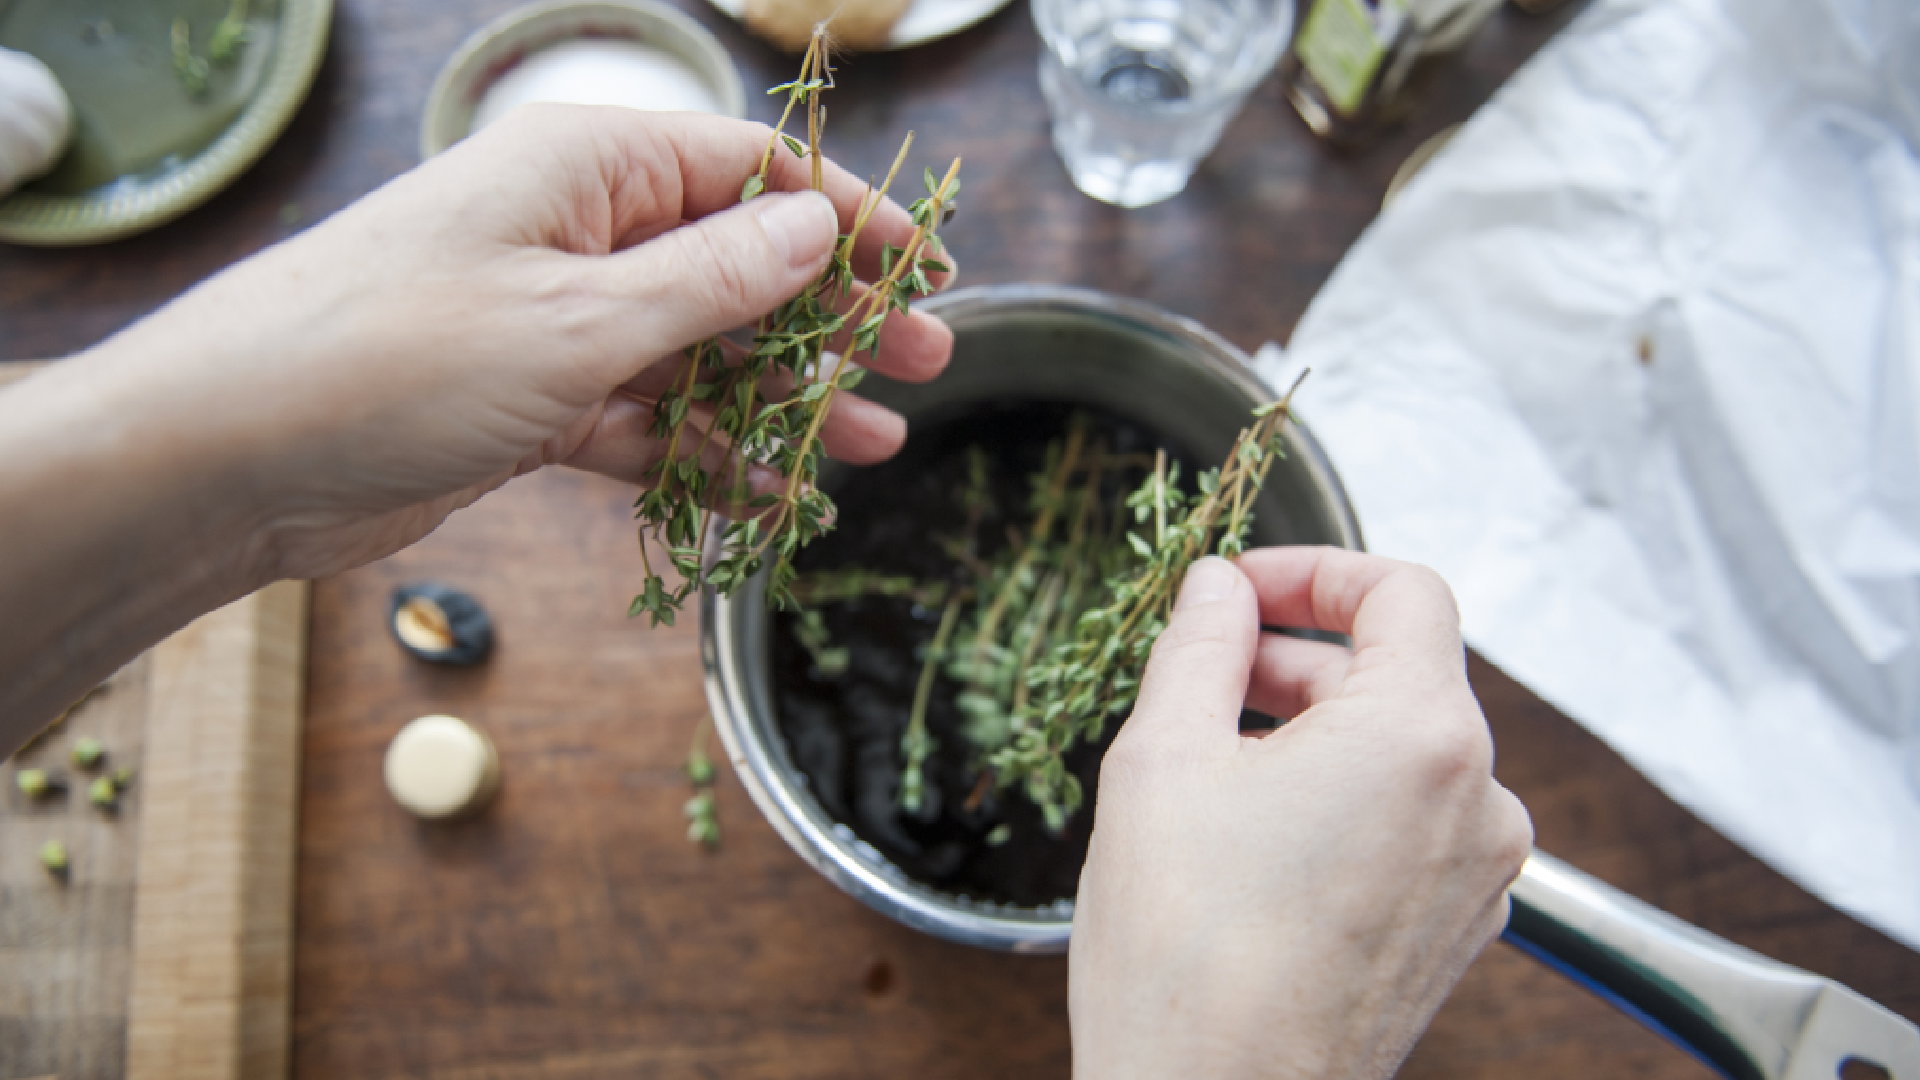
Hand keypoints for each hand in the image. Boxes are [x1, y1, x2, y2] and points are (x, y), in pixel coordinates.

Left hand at [86, 104, 954, 581]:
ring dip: (780, 398)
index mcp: (585, 168)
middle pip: (736, 262)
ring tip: (868, 445)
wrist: (226, 460)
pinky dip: (703, 456)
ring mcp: (551, 321)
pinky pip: (644, 421)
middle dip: (831, 316)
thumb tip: (817, 226)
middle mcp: (574, 233)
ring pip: (698, 352)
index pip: (748, 170)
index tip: (925, 271)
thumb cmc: (390, 357)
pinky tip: (770, 497)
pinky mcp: (528, 402)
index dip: (847, 217)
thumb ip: (711, 279)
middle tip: (926, 364)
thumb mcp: (576, 317)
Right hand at [1068, 548, 1532, 1079]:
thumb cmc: (1189, 956)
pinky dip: (1344, 800)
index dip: (1316, 571)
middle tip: (1204, 672)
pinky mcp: (1455, 930)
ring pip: (1403, 753)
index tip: (1244, 589)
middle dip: (1300, 656)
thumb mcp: (1163, 758)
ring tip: (1218, 761)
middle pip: (1403, 673)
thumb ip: (1199, 645)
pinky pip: (1410, 824)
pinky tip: (1257, 834)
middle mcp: (1478, 801)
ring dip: (1318, 732)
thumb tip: (1215, 589)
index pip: (1405, 593)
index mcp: (1422, 736)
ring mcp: (1477, 875)